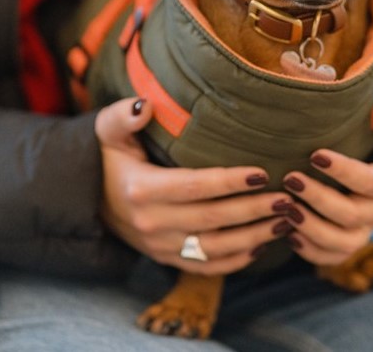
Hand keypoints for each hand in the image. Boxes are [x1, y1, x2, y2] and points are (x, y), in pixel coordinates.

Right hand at [95, 98, 292, 274]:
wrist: (84, 197)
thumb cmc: (106, 157)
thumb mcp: (106, 130)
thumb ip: (122, 116)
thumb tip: (144, 106)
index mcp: (142, 190)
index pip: (196, 187)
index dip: (231, 181)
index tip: (263, 172)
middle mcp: (152, 223)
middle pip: (213, 219)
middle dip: (254, 210)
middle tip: (288, 198)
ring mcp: (160, 246)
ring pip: (215, 249)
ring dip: (255, 237)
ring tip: (287, 221)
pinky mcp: (166, 259)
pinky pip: (206, 267)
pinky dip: (236, 261)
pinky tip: (263, 245)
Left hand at [280, 95, 372, 265]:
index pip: (369, 182)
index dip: (343, 171)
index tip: (315, 155)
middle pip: (352, 217)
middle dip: (318, 200)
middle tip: (290, 179)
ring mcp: (366, 228)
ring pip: (342, 244)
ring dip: (310, 229)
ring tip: (285, 208)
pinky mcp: (351, 237)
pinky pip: (332, 257)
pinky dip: (309, 251)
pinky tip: (288, 232)